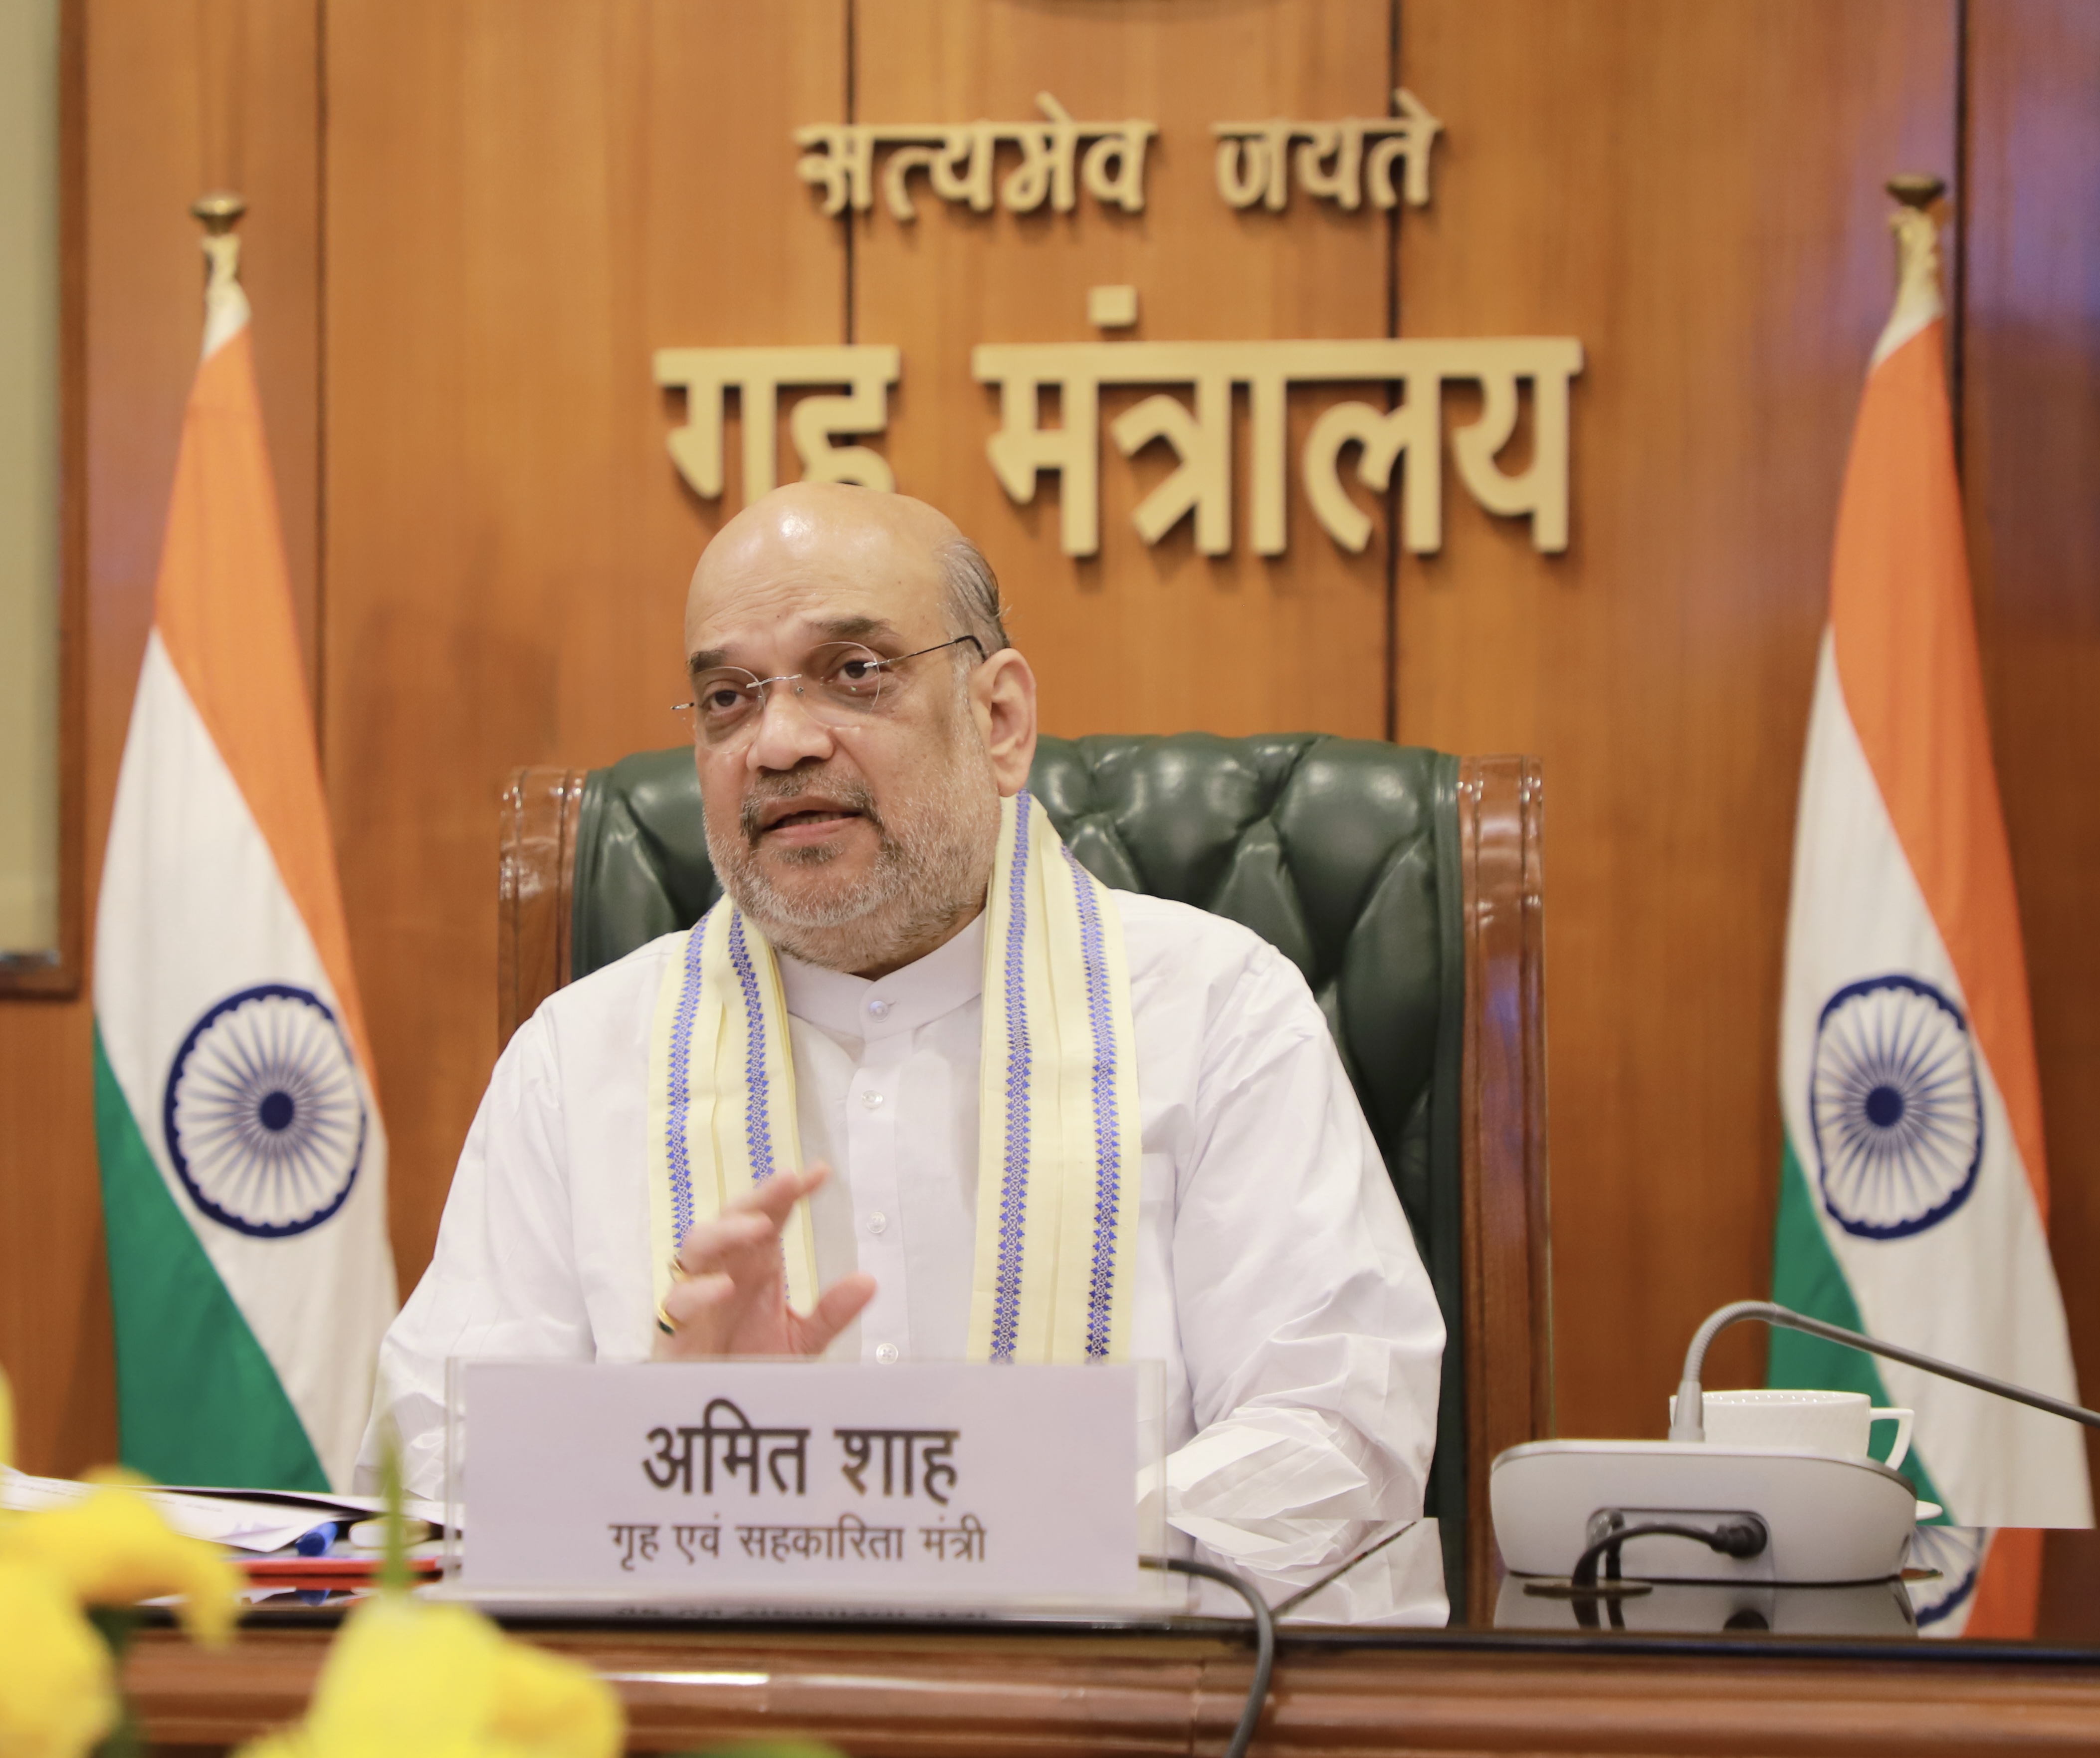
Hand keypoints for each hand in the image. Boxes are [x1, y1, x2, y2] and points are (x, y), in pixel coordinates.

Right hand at [652, 1163, 875, 1359]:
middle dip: (760, 1196)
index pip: (773, 1215)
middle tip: (788, 1181)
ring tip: (761, 1226)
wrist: (718, 1406)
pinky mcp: (675, 1326)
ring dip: (728, 1231)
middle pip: (734, 1217)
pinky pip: (679, 1300)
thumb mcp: (802, 1340)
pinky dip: (699, 1290)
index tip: (820, 1172)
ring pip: (698, 1244)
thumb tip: (869, 1281)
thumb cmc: (751, 1361)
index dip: (791, 1191)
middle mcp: (727, 1268)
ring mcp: (699, 1292)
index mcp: (757, 1263)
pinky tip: (725, 1287)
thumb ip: (831, 1313)